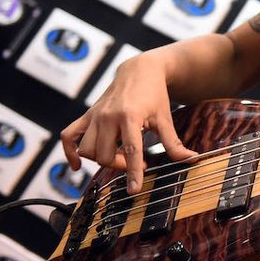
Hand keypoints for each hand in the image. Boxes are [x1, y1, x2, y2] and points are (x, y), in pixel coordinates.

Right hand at [60, 54, 196, 193]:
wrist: (139, 71)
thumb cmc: (154, 94)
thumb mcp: (165, 118)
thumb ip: (174, 142)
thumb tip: (190, 159)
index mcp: (130, 116)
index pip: (130, 150)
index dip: (133, 172)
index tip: (134, 190)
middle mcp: (108, 116)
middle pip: (104, 155)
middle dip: (119, 165)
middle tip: (134, 162)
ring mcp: (94, 116)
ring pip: (87, 150)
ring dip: (101, 159)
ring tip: (117, 155)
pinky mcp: (86, 115)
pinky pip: (69, 137)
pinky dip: (71, 152)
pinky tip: (78, 164)